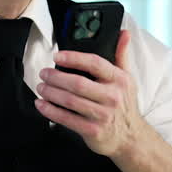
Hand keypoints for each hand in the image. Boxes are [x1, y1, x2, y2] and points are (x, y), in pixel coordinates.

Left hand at [36, 30, 146, 157]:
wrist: (130, 137)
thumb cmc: (124, 105)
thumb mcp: (127, 79)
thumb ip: (121, 55)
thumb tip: (124, 33)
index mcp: (119, 80)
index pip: (95, 63)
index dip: (74, 58)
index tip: (57, 56)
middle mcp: (112, 97)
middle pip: (78, 83)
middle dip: (56, 77)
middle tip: (44, 73)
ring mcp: (102, 115)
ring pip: (70, 101)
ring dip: (51, 93)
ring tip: (41, 87)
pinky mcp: (93, 131)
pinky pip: (67, 119)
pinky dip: (51, 111)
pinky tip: (42, 104)